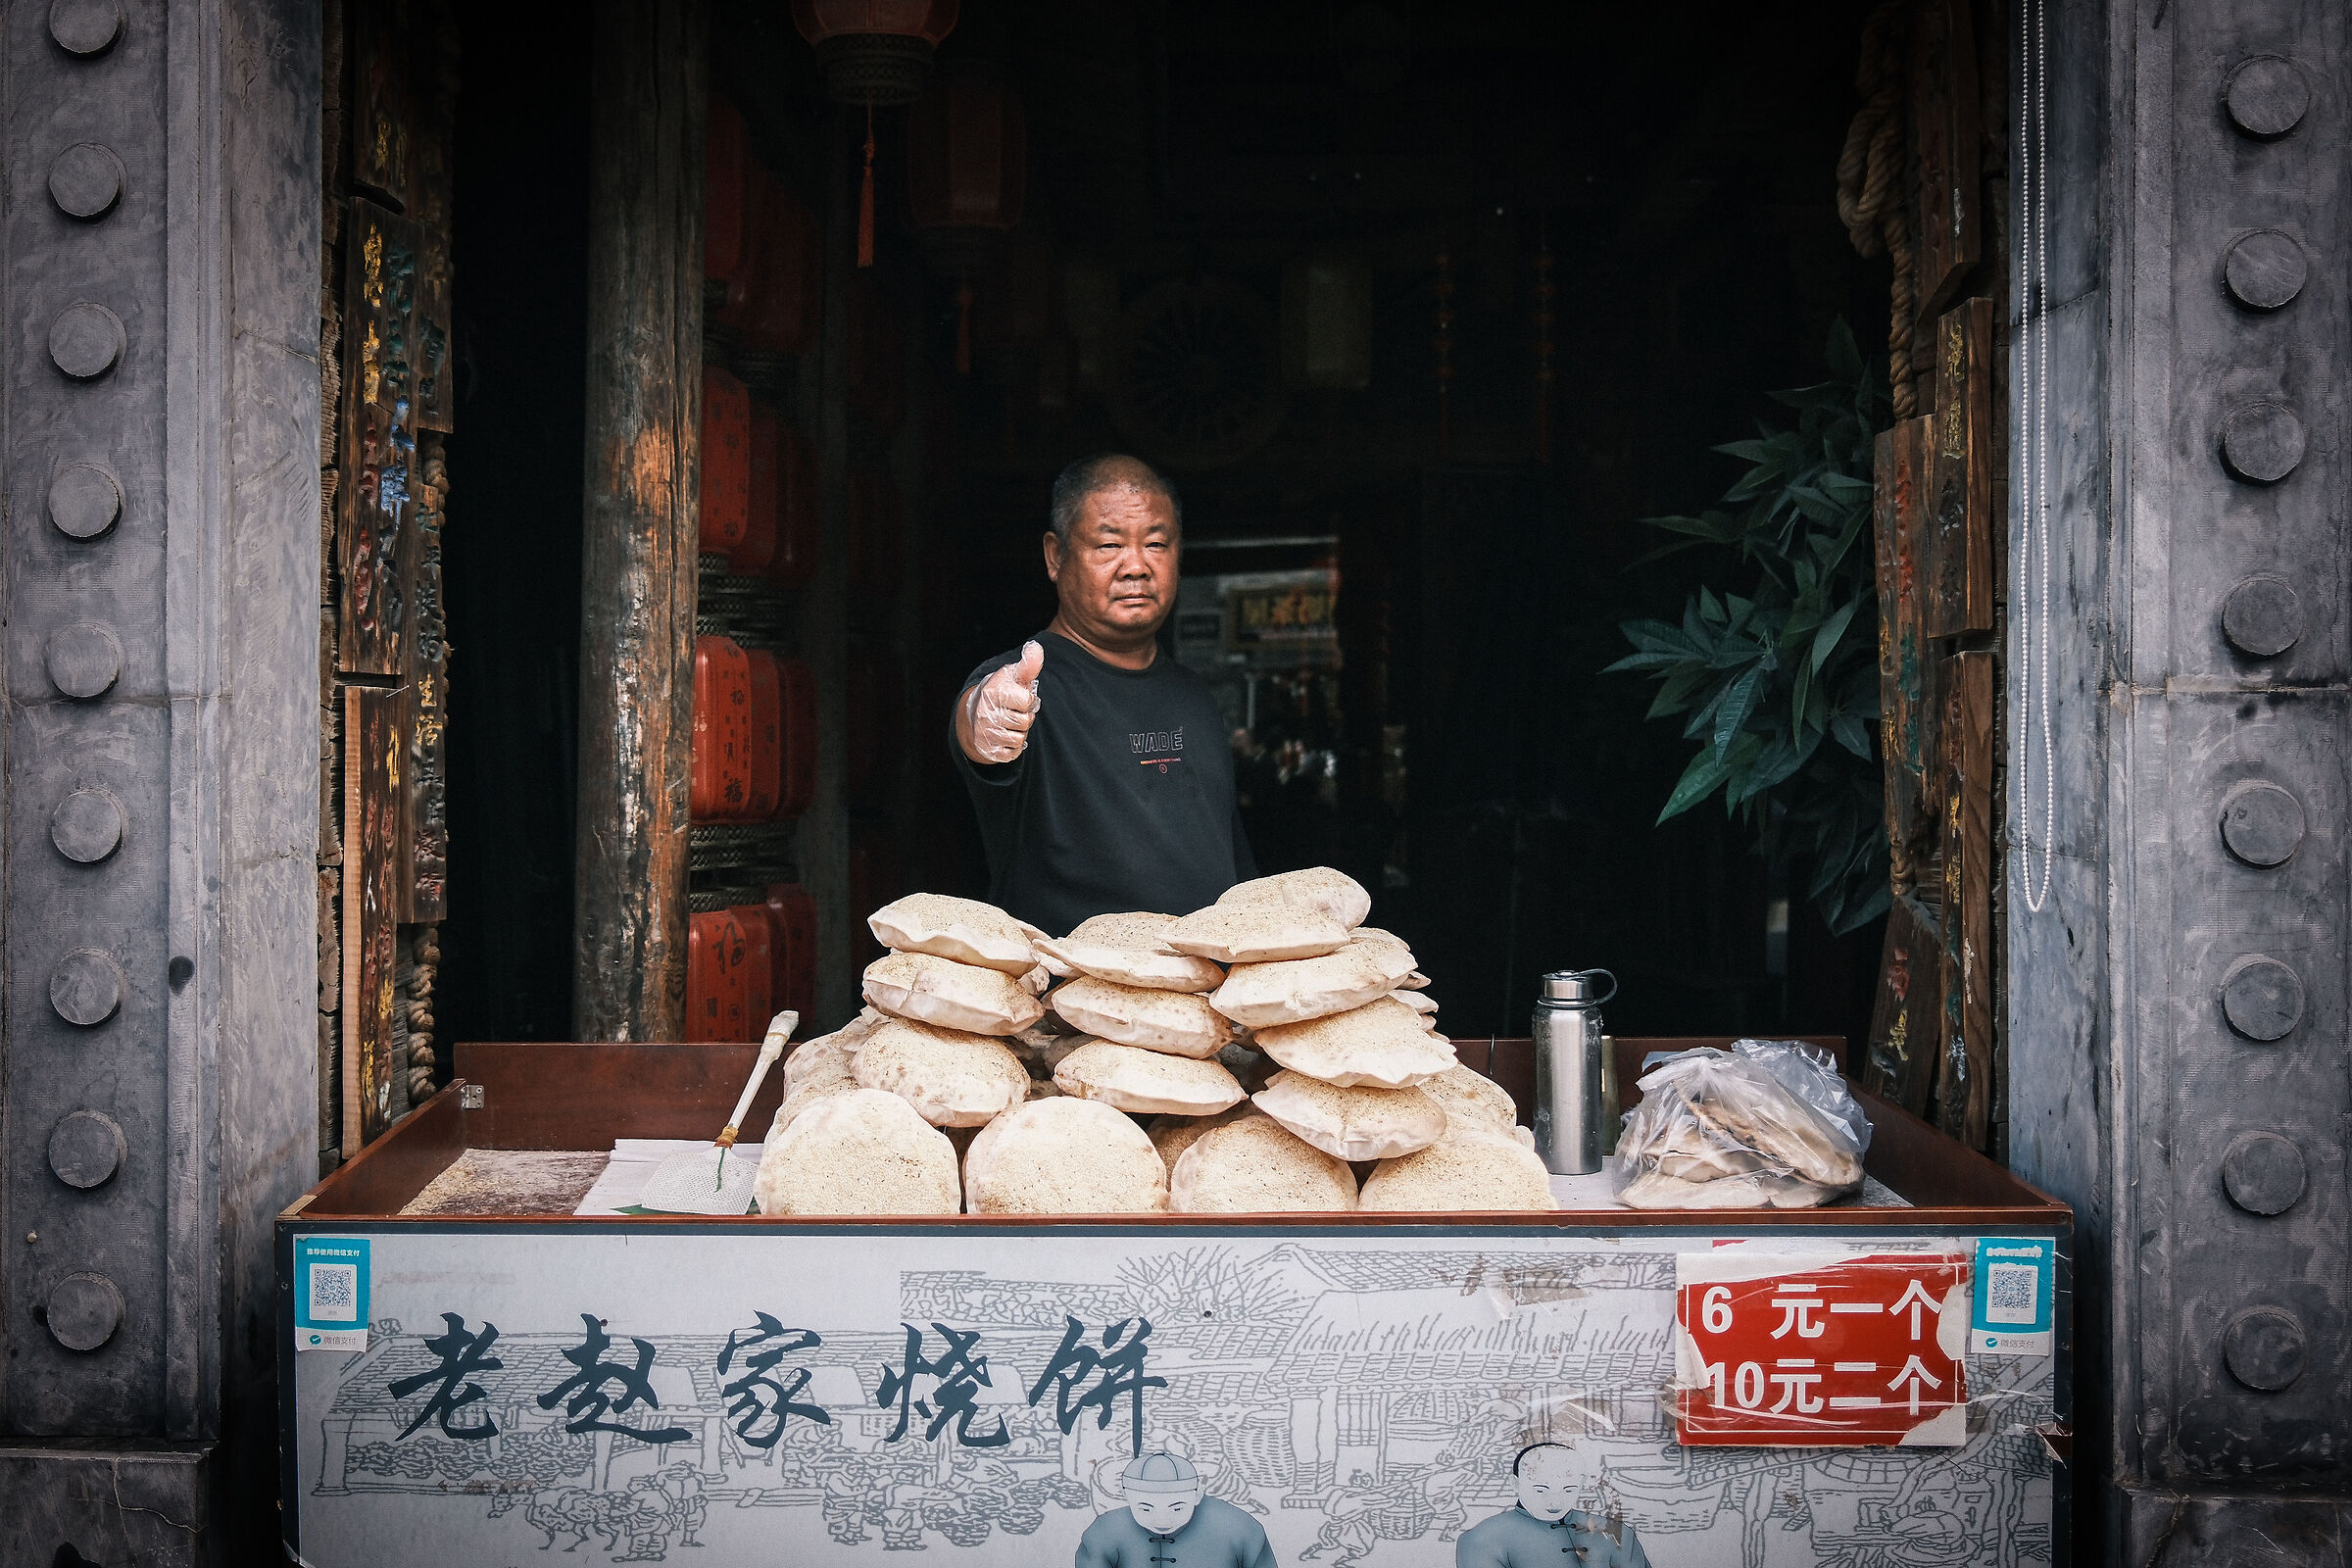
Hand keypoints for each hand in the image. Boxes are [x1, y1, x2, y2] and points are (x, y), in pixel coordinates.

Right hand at [963, 640, 1043, 763]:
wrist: (977, 712)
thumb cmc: (1002, 692)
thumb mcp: (1013, 676)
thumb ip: (1027, 665)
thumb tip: (1036, 648)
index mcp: (994, 693)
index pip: (1026, 701)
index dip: (1028, 700)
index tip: (1020, 698)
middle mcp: (986, 713)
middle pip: (1025, 722)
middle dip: (1025, 717)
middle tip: (1016, 712)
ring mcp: (986, 732)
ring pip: (1019, 738)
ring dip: (1020, 732)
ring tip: (1011, 723)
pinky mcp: (988, 749)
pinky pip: (1012, 753)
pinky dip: (1014, 746)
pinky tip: (1007, 736)